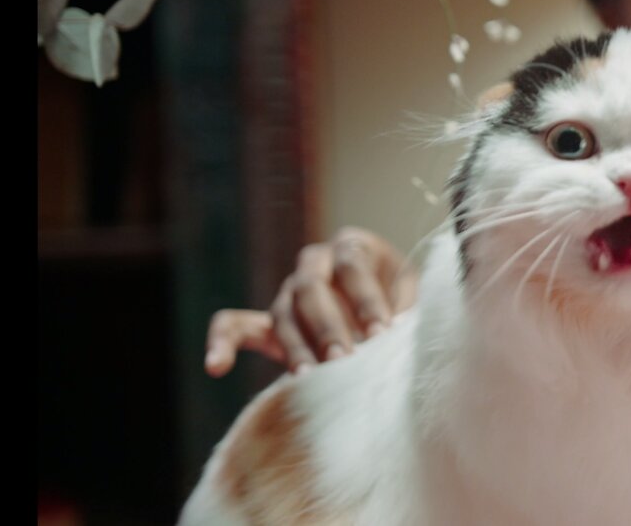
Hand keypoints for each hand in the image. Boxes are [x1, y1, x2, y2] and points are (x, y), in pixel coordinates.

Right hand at [204, 227, 416, 376]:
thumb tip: (411, 336)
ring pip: (283, 314)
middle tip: (343, 360)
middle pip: (311, 288)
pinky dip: (222, 343)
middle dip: (328, 326)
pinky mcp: (269, 323)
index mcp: (353, 248)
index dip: (367, 300)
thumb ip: (410, 312)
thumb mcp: (415, 299)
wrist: (387, 318)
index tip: (384, 334)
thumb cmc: (405, 305)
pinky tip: (215, 367)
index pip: (353, 266)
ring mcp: (289, 293)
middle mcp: (315, 265)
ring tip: (308, 381)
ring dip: (296, 348)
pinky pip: (234, 325)